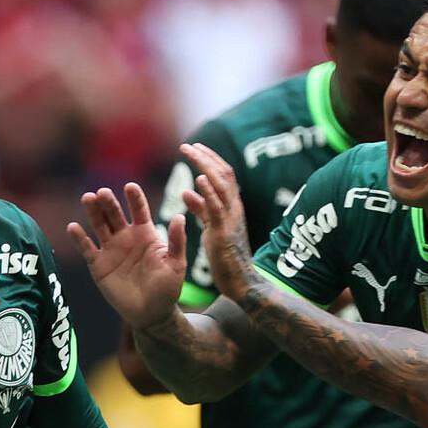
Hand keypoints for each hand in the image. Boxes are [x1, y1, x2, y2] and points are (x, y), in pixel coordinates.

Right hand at [68, 184, 186, 329]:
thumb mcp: (176, 265)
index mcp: (146, 233)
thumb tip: (180, 217)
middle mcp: (126, 237)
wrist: (151, 314)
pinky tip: (73, 227)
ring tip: (88, 199)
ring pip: (99, 225)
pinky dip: (79, 238)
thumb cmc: (167, 289)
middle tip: (103, 192)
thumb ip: (177, 242)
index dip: (134, 198)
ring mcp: (110, 249)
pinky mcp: (98, 264)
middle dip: (109, 202)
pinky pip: (86, 248)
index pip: (139, 210)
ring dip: (93, 212)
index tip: (130, 187)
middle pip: (115, 214)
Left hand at [179, 143, 255, 301]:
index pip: (224, 175)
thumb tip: (187, 192)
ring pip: (222, 185)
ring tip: (190, 153)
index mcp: (232, 206)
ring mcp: (231, 219)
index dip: (210, 159)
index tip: (195, 147)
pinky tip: (198, 179)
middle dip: (205, 157)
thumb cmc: (225, 256)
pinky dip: (209, 192)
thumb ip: (201, 209)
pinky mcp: (224, 232)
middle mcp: (234, 208)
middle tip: (187, 146)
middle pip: (224, 174)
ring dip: (205, 167)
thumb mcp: (211, 227)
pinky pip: (217, 208)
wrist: (240, 281)